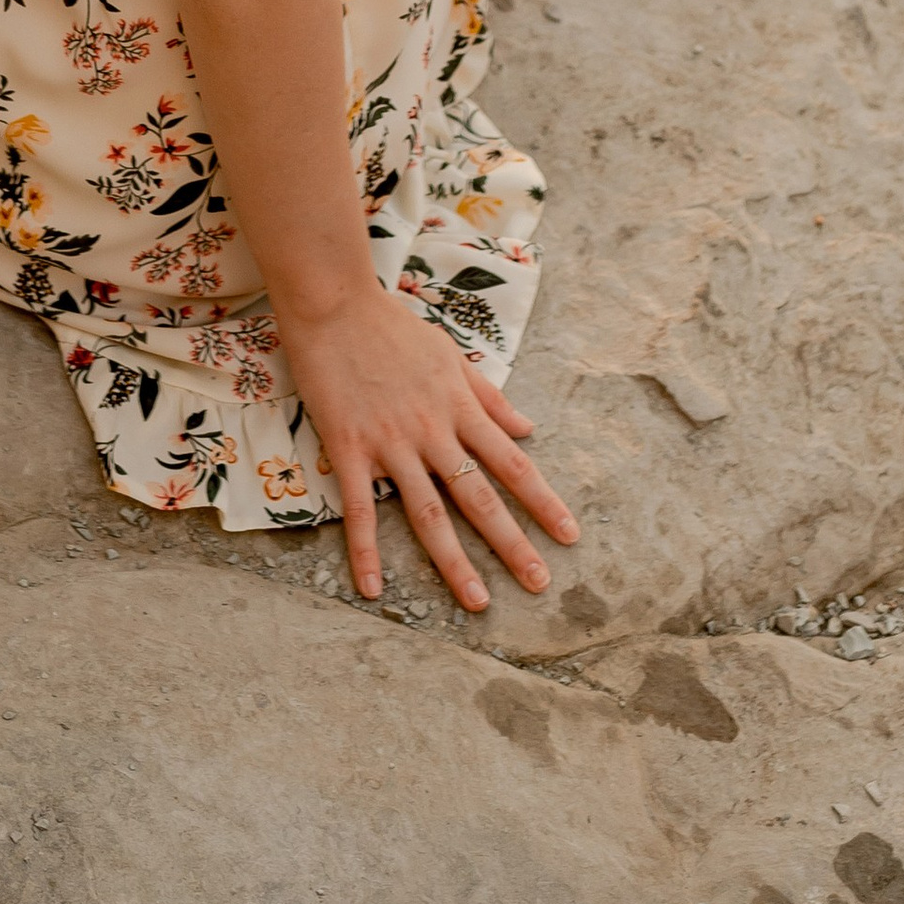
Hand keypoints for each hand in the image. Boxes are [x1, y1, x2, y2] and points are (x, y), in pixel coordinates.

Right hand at [285, 278, 578, 613]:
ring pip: (428, 512)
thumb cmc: (392, 325)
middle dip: (512, 542)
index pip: (511, 462)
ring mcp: (391, 443)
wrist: (334, 304)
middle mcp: (432, 430)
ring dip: (454, 560)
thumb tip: (527, 427)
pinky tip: (373, 587)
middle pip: (478, 496)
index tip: (568, 534)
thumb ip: (488, 395)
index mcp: (459, 407)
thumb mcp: (450, 353)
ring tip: (477, 600)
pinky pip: (360, 509)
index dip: (542, 500)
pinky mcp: (350, 448)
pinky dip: (366, 550)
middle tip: (539, 583)